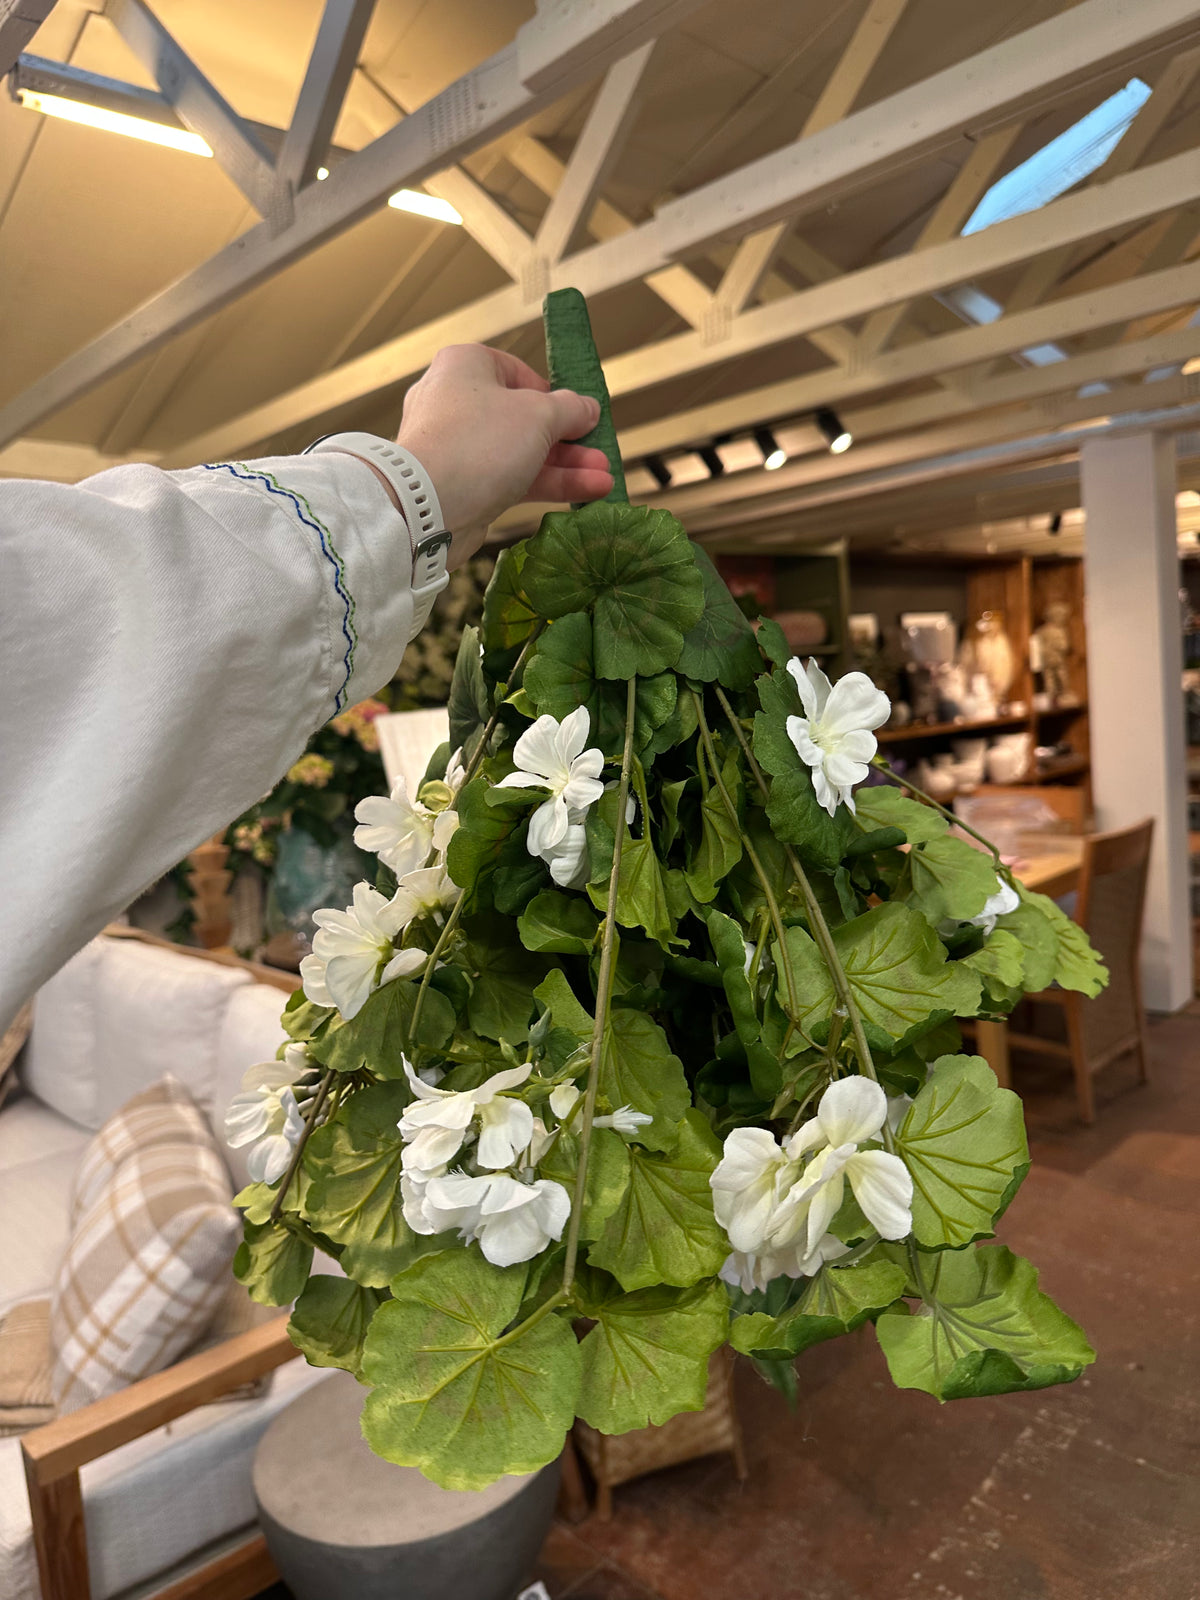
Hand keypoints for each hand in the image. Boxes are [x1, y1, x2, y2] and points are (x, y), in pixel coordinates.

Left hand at [396, 344, 613, 568]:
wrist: (426, 507)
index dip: (554, 395)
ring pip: (519, 452)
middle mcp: (456, 401)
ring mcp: (456, 446)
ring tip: (603, 479)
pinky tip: (585, 493)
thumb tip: (588, 407)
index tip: (580, 416)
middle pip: (523, 418)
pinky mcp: (459, 484)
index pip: (518, 373)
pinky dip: (543, 484)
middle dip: (569, 440)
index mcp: (466, 366)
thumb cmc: (480, 442)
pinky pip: (508, 478)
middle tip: (600, 454)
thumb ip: (569, 410)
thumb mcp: (538, 416)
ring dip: (564, 466)